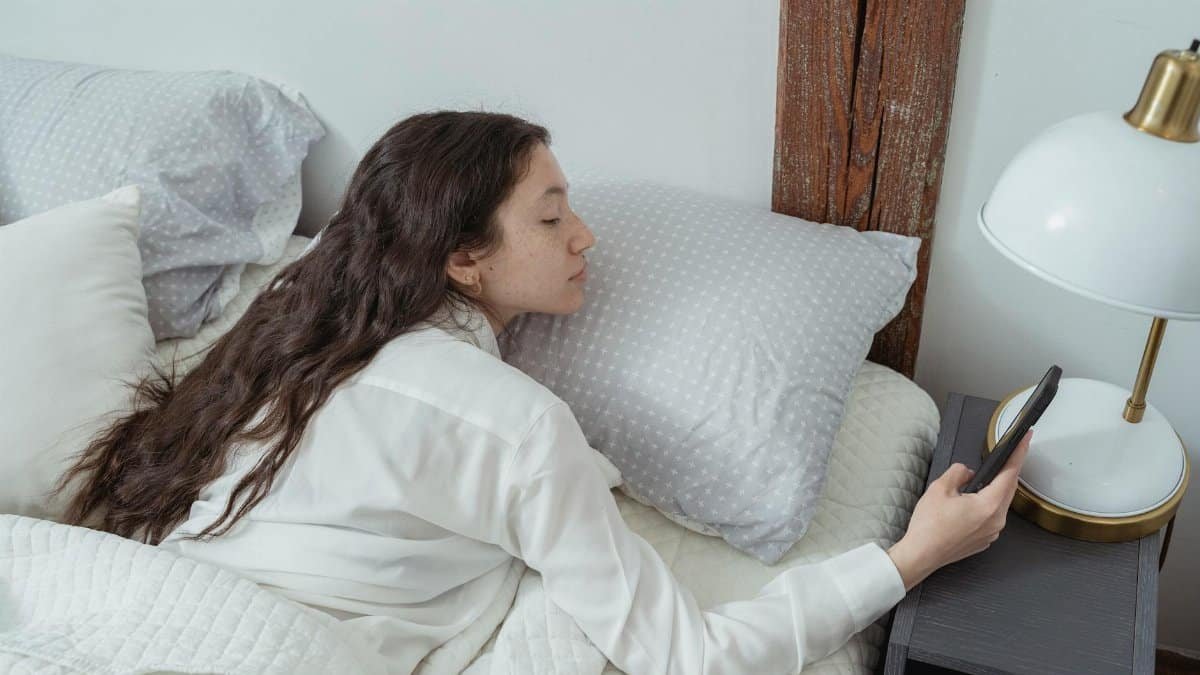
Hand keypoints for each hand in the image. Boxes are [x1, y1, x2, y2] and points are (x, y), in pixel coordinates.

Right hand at [886, 429, 1032, 590]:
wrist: (921, 555)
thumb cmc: (928, 527)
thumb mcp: (939, 488)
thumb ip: (958, 472)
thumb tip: (966, 472)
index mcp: (988, 505)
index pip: (1010, 474)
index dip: (1019, 454)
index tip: (1026, 440)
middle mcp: (995, 521)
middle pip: (1008, 489)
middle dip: (1007, 471)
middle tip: (1008, 455)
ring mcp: (992, 533)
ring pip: (999, 503)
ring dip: (993, 490)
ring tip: (977, 482)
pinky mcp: (984, 540)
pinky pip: (991, 517)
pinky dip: (985, 505)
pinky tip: (969, 502)